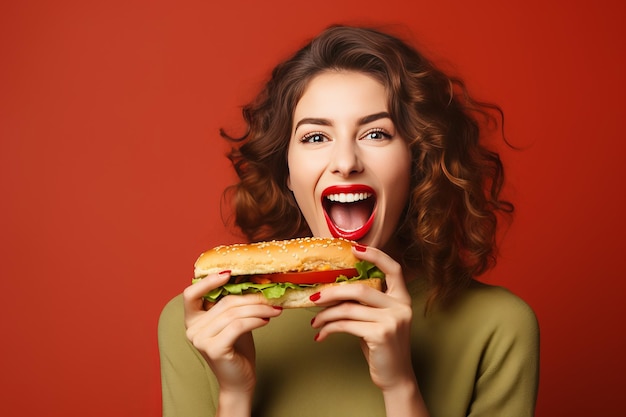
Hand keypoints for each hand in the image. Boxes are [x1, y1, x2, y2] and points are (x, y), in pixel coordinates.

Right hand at [183, 271, 282, 396]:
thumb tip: (254, 281)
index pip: (191, 294)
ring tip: (274, 310)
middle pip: (224, 302)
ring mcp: (200, 340)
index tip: (228, 273)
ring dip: (258, 309)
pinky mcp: (214, 349)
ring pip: (233, 314)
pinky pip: (238, 326)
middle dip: (251, 298)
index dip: (208, 281)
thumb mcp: (232, 321)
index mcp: (192, 319)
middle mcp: (192, 329)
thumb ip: (233, 305)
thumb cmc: (237, 349)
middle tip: (271, 298)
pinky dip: (255, 320)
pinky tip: (266, 320)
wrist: (238, 380)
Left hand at [309, 245, 414, 391]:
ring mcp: (393, 320)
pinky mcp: (381, 334)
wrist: (395, 378)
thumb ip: (366, 304)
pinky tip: (321, 335)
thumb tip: (333, 289)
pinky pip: (346, 325)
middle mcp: (400, 306)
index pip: (393, 268)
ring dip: (325, 315)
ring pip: (349, 308)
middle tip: (313, 297)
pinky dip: (329, 328)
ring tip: (314, 322)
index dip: (374, 255)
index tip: (354, 249)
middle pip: (360, 288)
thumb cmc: (381, 347)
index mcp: (402, 298)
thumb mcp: (377, 320)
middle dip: (331, 292)